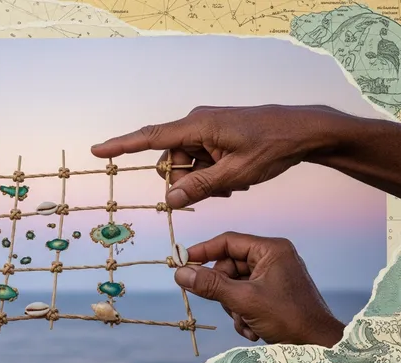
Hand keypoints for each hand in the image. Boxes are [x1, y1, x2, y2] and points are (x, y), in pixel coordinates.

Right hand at [91, 105, 356, 207]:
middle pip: (171, 160)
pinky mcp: (215, 134)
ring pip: (187, 163)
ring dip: (202, 178)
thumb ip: (199, 187)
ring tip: (232, 184)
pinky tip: (234, 177)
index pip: (150, 138)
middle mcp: (196, 124)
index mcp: (197, 127)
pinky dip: (211, 172)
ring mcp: (206, 128)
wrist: (302, 131)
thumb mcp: (235, 174)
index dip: (121, 146)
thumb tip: (169, 200)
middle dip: (186, 180)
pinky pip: (200, 158)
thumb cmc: (272, 147)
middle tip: (216, 190)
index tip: (97, 151)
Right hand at [175, 232, 344, 347]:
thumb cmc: (289, 318)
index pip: (228, 241)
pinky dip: (243, 314)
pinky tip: (252, 328)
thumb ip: (211, 285)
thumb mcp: (244, 300)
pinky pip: (244, 297)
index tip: (182, 262)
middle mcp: (273, 258)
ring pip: (234, 285)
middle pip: (229, 266)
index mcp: (271, 250)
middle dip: (223, 291)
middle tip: (223, 305)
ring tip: (245, 321)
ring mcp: (273, 276)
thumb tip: (181, 273)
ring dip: (233, 307)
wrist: (318, 345)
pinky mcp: (272, 294)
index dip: (203, 251)